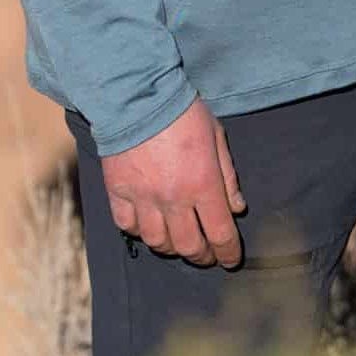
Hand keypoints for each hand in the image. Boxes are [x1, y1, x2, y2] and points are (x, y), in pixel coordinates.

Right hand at [101, 95, 248, 267]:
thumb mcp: (216, 136)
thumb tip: (236, 208)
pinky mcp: (118, 193)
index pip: (220, 233)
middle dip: (203, 257)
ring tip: (178, 243)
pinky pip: (128, 226)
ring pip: (158, 242)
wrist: (136, 95)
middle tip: (207, 255)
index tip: (231, 260)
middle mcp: (174, 199)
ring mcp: (144, 198)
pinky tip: (148, 226)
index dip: (228, 253)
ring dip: (172, 248)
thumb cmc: (182, 111)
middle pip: (189, 246)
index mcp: (203, 184)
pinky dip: (139, 232)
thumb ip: (228, 176)